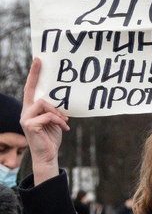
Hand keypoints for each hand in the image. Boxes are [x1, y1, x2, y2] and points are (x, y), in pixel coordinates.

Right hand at [20, 58, 69, 183]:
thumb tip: (64, 102)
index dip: (34, 73)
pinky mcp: (29, 125)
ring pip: (44, 104)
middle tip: (57, 99)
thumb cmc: (52, 138)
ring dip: (57, 113)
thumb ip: (55, 109)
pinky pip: (48, 116)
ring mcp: (26, 118)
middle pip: (36, 95)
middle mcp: (26, 111)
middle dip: (47, 94)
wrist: (48, 154)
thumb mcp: (56, 121)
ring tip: (64, 123)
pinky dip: (58, 121)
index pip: (31, 88)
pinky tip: (64, 128)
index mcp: (32, 108)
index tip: (39, 59)